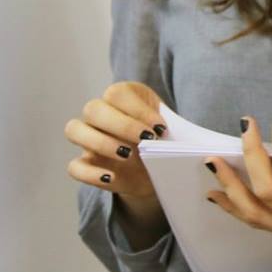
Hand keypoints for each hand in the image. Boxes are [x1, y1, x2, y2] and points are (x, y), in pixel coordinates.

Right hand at [64, 81, 167, 245]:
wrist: (159, 169)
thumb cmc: (166, 142)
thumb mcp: (175, 133)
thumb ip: (180, 132)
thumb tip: (197, 144)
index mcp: (123, 96)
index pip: (116, 93)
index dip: (137, 109)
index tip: (161, 128)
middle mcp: (100, 113)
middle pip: (93, 108)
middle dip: (121, 124)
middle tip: (147, 140)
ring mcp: (89, 138)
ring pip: (74, 129)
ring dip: (100, 142)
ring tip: (128, 154)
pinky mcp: (86, 164)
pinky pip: (74, 166)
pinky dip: (90, 173)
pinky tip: (111, 177)